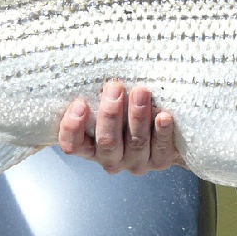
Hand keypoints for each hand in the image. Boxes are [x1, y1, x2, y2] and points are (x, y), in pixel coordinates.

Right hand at [58, 80, 178, 174]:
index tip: (80, 104)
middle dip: (110, 114)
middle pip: (107, 142)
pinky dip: (162, 131)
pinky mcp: (159, 161)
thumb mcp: (106, 104)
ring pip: (135, 143)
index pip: (73, 145)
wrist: (159, 131)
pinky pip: (161, 148)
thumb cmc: (124, 110)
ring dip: (137, 116)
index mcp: (90, 148)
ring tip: (141, 92)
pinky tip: (163, 117)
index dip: (73, 127)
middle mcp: (111, 159)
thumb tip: (90, 73)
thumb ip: (97, 97)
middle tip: (115, 88)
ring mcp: (135, 163)